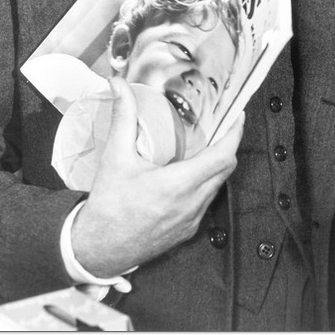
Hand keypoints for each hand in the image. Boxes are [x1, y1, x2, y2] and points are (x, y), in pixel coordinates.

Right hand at [71, 75, 243, 278]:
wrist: (97, 250)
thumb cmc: (107, 207)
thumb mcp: (115, 156)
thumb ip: (123, 115)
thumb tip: (119, 85)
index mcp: (178, 185)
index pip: (223, 156)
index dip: (234, 133)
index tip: (237, 116)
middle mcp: (191, 204)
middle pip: (226, 169)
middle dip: (228, 144)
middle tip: (223, 124)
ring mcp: (191, 220)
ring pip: (217, 186)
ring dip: (217, 165)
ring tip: (207, 144)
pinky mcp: (186, 231)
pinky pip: (206, 202)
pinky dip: (206, 184)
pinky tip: (191, 173)